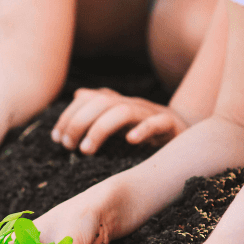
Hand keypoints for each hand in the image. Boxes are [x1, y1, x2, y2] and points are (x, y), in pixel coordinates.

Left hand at [51, 87, 187, 154]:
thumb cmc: (147, 128)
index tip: (57, 138)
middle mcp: (132, 104)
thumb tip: (78, 94)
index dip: (68, 116)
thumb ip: (99, 109)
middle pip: (101, 103)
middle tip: (68, 145)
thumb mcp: (121, 121)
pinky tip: (130, 140)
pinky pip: (158, 122)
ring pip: (124, 111)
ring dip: (100, 129)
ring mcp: (151, 113)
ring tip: (86, 150)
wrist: (187, 132)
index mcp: (118, 103)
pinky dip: (144, 129)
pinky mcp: (171, 125)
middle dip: (79, 122)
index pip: (87, 99)